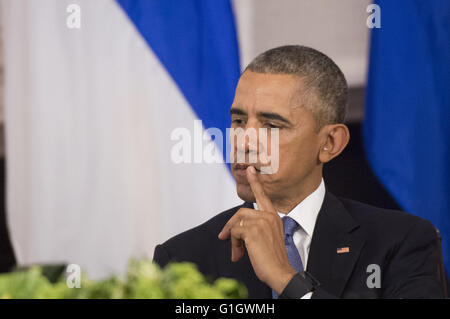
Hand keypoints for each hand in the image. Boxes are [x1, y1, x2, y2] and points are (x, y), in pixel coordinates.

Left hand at [218, 166, 296, 293]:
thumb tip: (234, 232)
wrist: (280, 272)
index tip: (250, 169)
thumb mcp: (264, 240)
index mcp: (273, 217)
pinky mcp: (254, 230)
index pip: (262, 196)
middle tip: (223, 238)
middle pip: (240, 213)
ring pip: (237, 223)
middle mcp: (269, 216)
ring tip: (237, 253)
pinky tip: (239, 254)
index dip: (255, 182)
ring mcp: (262, 221)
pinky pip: (235, 232)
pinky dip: (234, 244)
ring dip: (233, 240)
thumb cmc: (272, 260)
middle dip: (230, 227)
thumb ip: (253, 230)